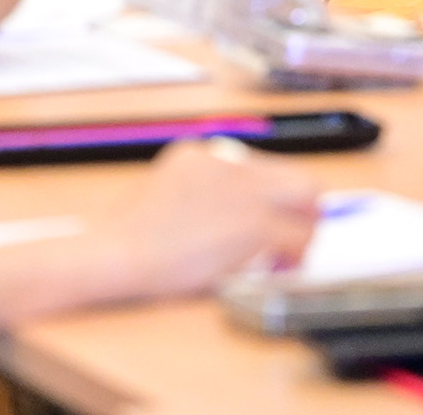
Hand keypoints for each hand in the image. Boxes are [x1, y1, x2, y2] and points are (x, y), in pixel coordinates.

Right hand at [86, 138, 319, 300]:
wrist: (117, 250)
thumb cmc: (129, 236)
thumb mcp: (164, 193)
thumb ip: (202, 194)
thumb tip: (236, 217)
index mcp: (200, 153)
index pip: (263, 167)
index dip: (274, 197)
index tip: (273, 217)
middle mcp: (228, 163)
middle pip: (297, 177)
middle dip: (304, 208)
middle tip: (295, 237)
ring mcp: (244, 191)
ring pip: (306, 203)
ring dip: (302, 231)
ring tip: (284, 256)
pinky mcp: (254, 223)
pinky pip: (297, 237)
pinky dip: (294, 255)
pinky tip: (276, 268)